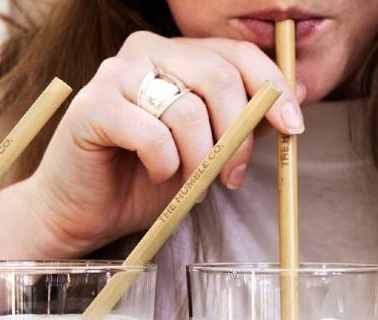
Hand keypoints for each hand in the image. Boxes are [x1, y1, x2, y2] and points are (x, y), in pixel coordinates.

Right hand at [22, 31, 304, 256]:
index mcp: (178, 54)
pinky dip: (163, 164)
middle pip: (218, 77)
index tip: (293, 127)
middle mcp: (146, 50)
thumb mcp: (206, 149)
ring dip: (199, 160)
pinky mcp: (92, 106)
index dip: (273, 89)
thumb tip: (293, 103)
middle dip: (237, 135)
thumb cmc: (144, 178)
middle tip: (233, 177)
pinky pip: (151, 134)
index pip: (239, 54)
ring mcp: (115, 74)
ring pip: (187, 109)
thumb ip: (240, 122)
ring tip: (189, 185)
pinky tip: (156, 174)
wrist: (83, 211)